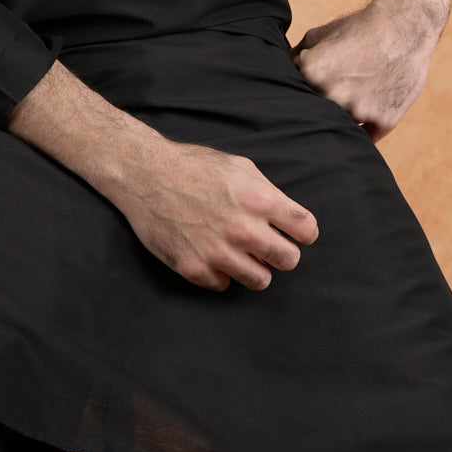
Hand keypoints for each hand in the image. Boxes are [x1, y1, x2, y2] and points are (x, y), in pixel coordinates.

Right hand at [112, 136, 318, 292]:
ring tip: (239, 251)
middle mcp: (243, 229)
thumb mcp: (239, 166)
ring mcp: (219, 252)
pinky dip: (221, 273)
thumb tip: (288, 217)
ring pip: (261, 281)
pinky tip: (210, 253)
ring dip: (253, 267)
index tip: (292, 232)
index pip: (306, 230)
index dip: (302, 231)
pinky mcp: (195, 269)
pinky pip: (225, 286)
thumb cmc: (193, 166)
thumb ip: (268, 192)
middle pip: (288, 260)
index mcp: (259, 199)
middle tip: (265, 244)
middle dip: (281, 251)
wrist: (146, 175)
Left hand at [290, 0, 442, 141]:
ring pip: (343, 128)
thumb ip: (295, 58)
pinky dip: (366, 130)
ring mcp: (359, 109)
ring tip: (356, 99)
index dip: (304, 97)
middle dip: (323, 110)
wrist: (402, 25)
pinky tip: (368, 112)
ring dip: (345, 121)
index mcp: (311, 74)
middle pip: (319, 116)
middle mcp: (333, 95)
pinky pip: (367, 137)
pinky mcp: (384, 120)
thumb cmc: (358, 29)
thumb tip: (278, 73)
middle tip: (336, 97)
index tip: (311, 93)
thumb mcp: (319, 35)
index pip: (297, 99)